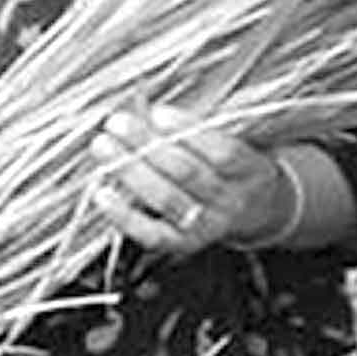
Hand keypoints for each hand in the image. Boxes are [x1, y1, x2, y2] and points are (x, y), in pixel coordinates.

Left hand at [87, 103, 285, 253]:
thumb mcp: (228, 143)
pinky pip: (152, 234)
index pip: (223, 152)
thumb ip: (193, 130)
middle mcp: (230, 201)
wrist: (254, 212)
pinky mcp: (182, 244)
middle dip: (149, 146)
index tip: (156, 112)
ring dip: (131, 172)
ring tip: (104, 147)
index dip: (188, 132)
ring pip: (168, 200)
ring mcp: (207, 226)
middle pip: (189, 174)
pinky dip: (124, 215)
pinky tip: (102, 194)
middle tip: (117, 123)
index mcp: (249, 170)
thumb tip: (142, 111)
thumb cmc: (230, 167)